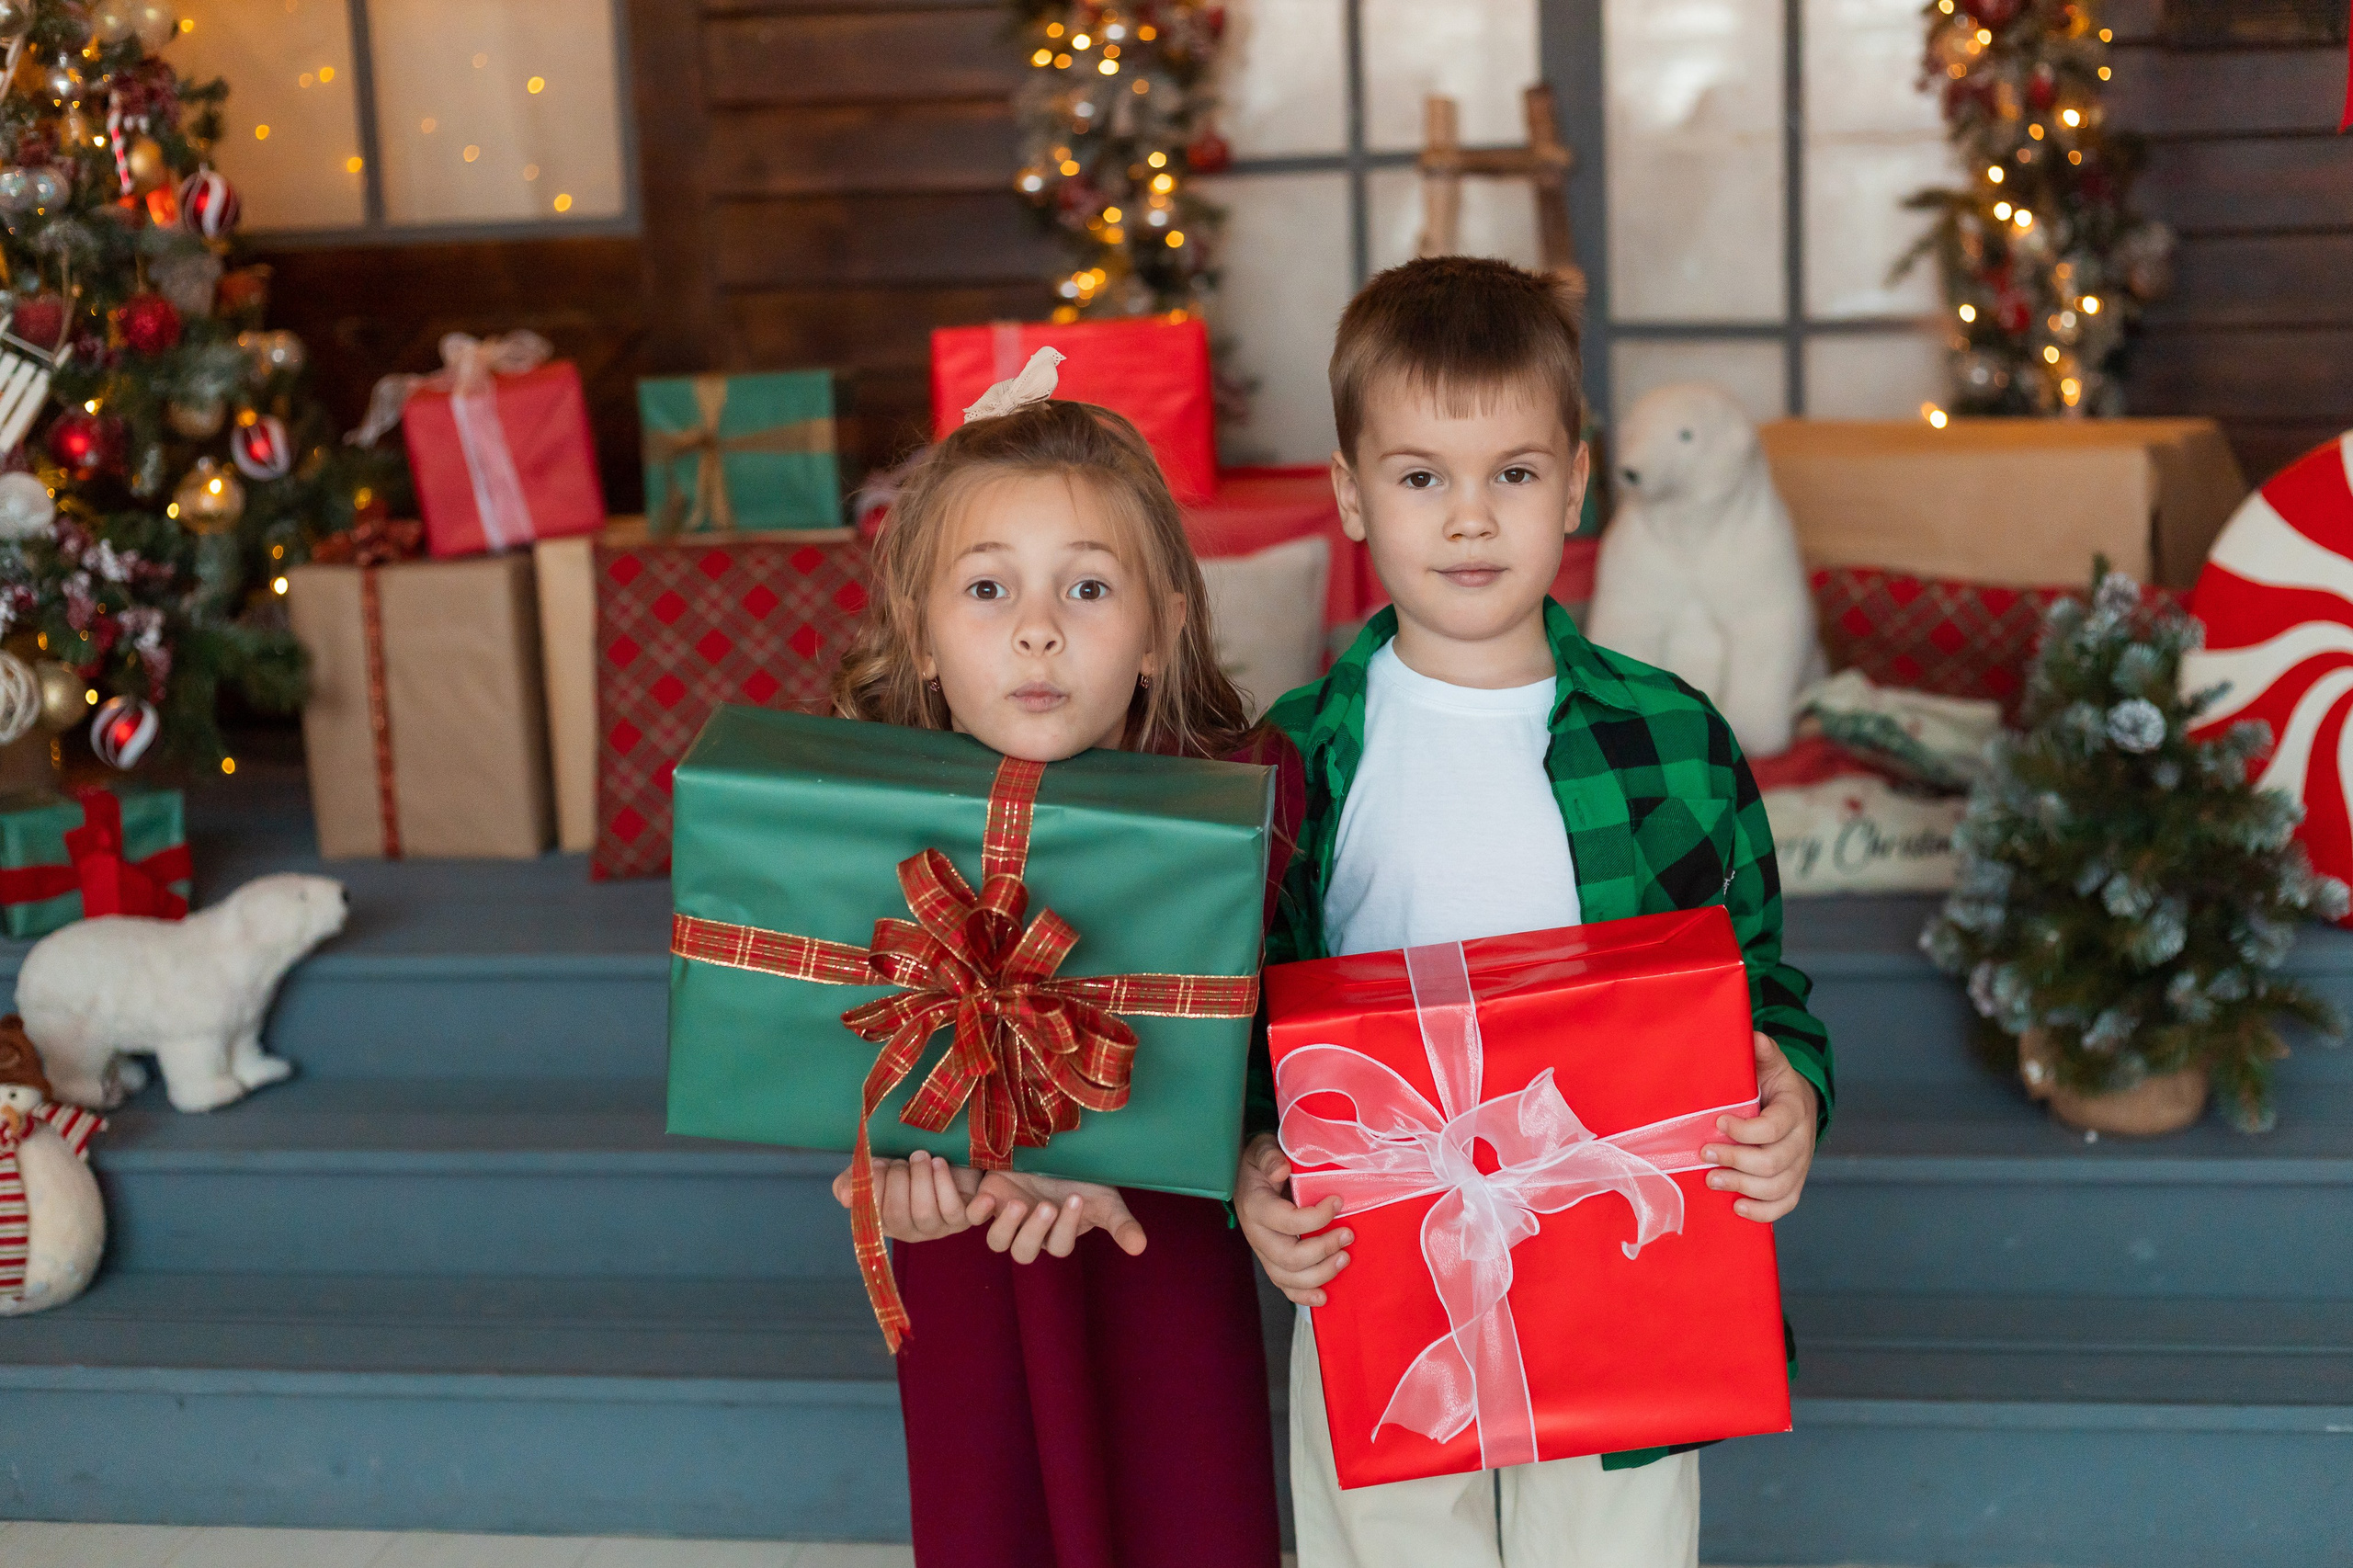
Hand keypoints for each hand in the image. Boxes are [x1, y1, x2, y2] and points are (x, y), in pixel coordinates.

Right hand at [831, 1149, 994, 1242]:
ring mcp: (937, 1228)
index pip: (873, 1217)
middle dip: (898, 1181)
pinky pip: (951, 1210)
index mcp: (885, 1221)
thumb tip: (845, 1198)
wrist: (948, 1152)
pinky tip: (938, 1163)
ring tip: (921, 1156)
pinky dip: (943, 1182)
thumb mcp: (874, 1168)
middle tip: (903, 1160)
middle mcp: (910, 1230)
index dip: (874, 1188)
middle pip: (897, 1217)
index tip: (878, 1163)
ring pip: (924, 1213)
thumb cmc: (907, 1165)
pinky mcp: (962, 1219)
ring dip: (920, 1178)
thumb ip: (852, 1181)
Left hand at [975, 1170, 1147, 1262]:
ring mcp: (1007, 1218)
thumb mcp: (1105, 1198)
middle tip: (1047, 1206)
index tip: (1076, 1198)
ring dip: (1007, 1226)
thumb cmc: (1083, 1175)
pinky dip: (978, 1210)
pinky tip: (989, 1195)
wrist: (1054, 1146)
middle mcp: (1030, 1232)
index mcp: (1058, 1235)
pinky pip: (973, 1216)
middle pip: (1025, 1252)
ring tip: (1019, 1204)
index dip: (1066, 1227)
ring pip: (998, 1242)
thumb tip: (1140, 1248)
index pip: (1060, 1245)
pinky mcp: (989, 1199)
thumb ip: (1120, 1224)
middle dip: (1035, 1231)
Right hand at [1235, 1132, 1350, 1306]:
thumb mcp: (1262, 1150)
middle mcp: (1256, 1235)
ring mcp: (1263, 1252)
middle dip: (1323, 1249)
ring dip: (1320, 1273)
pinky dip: (1304, 1295)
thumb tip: (1282, 1169)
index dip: (1316, 1217)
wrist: (1247, 1177)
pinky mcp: (1272, 1261)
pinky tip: (1323, 1296)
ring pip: (1288, 1277)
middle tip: (1348, 1235)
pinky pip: (1285, 1286)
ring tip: (1344, 1258)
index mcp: (1255, 1206)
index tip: (1338, 1201)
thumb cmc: (1259, 1162)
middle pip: (1289, 1257)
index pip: (1286, 1221)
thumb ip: (1269, 1157)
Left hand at [1703, 1032, 1819, 1222]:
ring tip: (1712, 1179)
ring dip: (1742, 1186)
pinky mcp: (1794, 1183)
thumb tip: (1755, 1036)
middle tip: (1705, 1152)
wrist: (1798, 1107)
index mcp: (1794, 1110)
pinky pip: (1784, 1205)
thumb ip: (1763, 1052)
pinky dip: (1761, 1212)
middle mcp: (1801, 1141)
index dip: (1746, 1129)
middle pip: (1774, 1161)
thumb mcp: (1770, 1064)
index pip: (1774, 1127)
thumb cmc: (1775, 1086)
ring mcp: (1800, 1166)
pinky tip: (1736, 1207)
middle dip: (1736, 1160)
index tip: (1718, 1121)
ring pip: (1777, 1186)